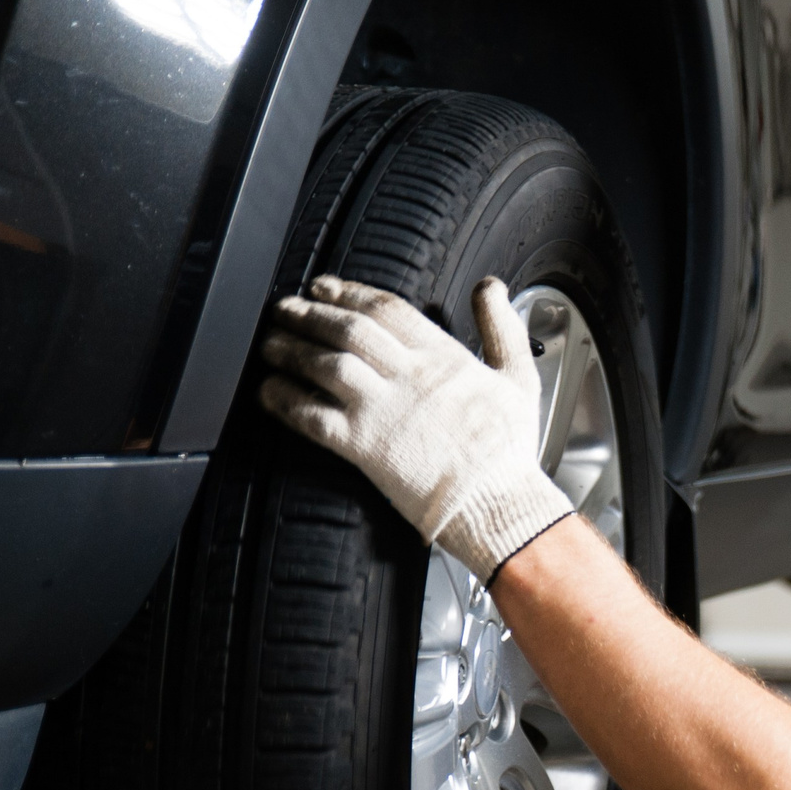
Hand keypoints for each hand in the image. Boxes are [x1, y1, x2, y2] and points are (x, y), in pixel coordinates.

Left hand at [259, 274, 571, 579]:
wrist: (499, 502)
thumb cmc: (510, 449)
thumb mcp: (520, 376)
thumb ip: (502, 326)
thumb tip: (490, 287)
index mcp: (443, 357)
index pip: (387, 309)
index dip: (350, 292)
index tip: (326, 287)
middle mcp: (408, 377)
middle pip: (349, 330)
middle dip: (311, 314)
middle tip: (286, 308)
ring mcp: (383, 410)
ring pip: (326, 365)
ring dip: (292, 350)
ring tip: (272, 343)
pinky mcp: (364, 447)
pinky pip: (314, 417)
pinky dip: (286, 401)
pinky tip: (270, 392)